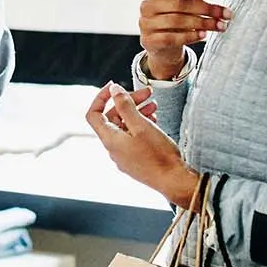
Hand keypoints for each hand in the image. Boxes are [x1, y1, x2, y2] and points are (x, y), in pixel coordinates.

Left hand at [85, 82, 196, 207]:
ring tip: (154, 106)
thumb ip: (125, 106)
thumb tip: (114, 90)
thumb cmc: (158, 155)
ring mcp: (124, 155)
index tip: (115, 87)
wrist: (173, 180)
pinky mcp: (135, 160)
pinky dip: (140, 125)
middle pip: (113, 118)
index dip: (101, 97)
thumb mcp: (141, 125)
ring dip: (137, 113)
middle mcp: (113, 149)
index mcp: (110, 139)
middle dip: (128, 102)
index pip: (94, 114)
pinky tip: (154, 121)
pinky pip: (132, 138)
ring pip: (125, 127)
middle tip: (146, 93)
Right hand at [138, 0, 225, 79]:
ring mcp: (146, 23)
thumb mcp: (184, 1)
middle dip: (206, 8)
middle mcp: (148, 5)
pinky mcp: (149, 41)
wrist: (160, 44)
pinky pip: (171, 38)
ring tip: (220, 25)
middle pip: (180, 4)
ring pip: (177, 21)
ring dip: (203, 24)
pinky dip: (189, 36)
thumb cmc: (175, 17)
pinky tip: (204, 35)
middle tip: (226, 14)